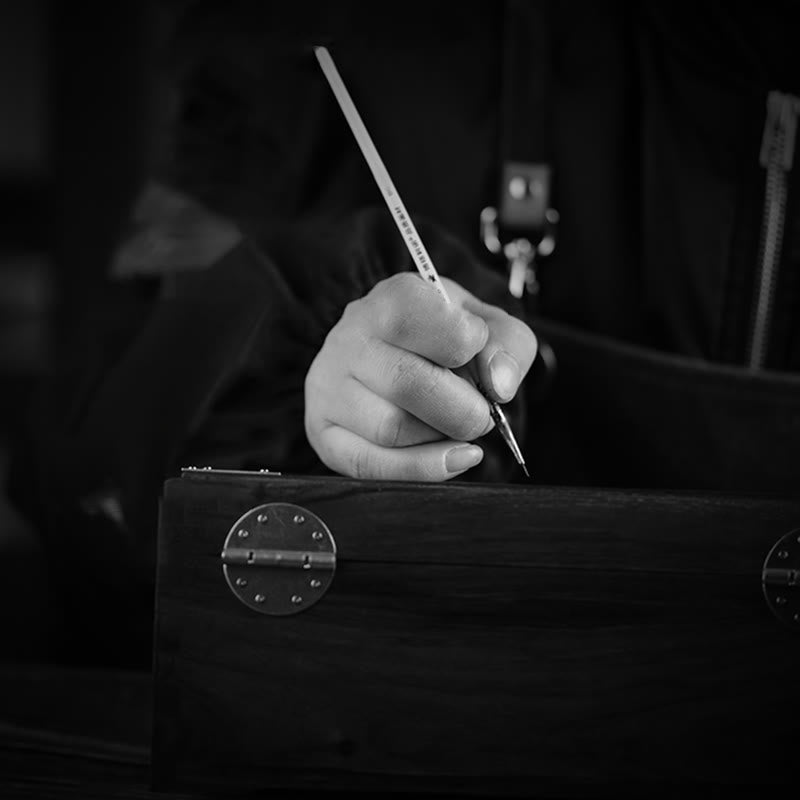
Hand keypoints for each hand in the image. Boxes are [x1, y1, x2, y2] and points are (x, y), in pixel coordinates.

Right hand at [304, 273, 536, 480]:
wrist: (391, 352)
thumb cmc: (442, 339)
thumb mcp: (484, 324)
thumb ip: (507, 344)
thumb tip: (499, 386)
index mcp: (390, 300)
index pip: (436, 327)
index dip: (470, 346)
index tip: (476, 353)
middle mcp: (349, 338)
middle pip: (409, 385)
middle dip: (465, 412)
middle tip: (481, 414)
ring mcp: (328, 386)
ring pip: (391, 429)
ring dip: (441, 439)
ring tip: (454, 428)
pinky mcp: (323, 431)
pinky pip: (371, 466)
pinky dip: (422, 469)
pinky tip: (451, 458)